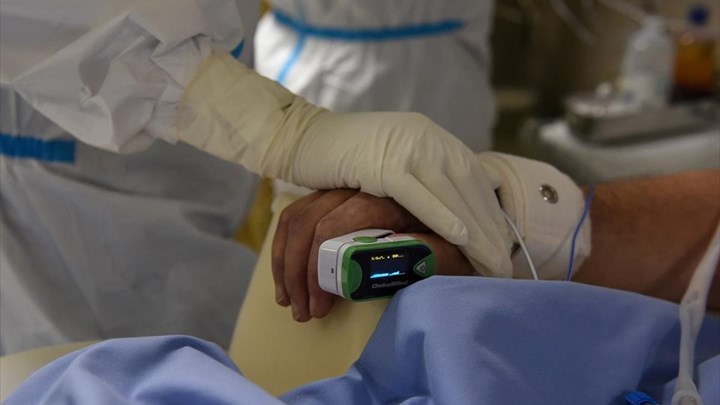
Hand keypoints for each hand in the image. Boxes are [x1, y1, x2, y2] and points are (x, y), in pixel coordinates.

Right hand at [178, 54, 512, 277]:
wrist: (299, 136)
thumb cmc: (339, 157)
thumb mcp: (387, 161)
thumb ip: (415, 175)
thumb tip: (443, 204)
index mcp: (428, 135)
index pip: (470, 176)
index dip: (488, 211)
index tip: (501, 243)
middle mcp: (424, 136)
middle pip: (467, 186)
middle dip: (489, 226)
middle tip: (503, 262)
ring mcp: (404, 145)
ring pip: (451, 191)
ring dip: (476, 229)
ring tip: (491, 261)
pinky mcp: (382, 161)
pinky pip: (419, 193)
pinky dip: (443, 216)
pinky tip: (462, 238)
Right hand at [272, 190, 473, 321]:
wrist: (461, 220)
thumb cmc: (457, 242)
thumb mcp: (450, 254)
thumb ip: (423, 256)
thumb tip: (380, 266)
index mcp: (389, 197)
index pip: (335, 225)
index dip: (319, 268)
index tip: (320, 306)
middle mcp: (361, 185)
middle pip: (309, 222)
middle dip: (298, 273)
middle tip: (304, 312)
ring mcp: (345, 187)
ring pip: (297, 217)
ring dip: (286, 262)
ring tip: (291, 302)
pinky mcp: (336, 195)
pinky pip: (298, 214)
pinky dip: (285, 247)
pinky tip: (286, 277)